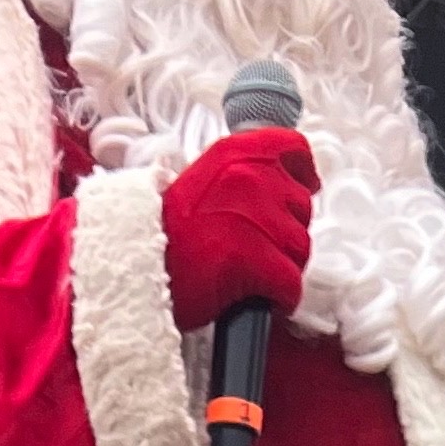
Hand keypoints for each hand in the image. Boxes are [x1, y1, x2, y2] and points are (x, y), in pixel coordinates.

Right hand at [159, 130, 315, 328]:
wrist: (138, 266)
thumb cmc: (171, 235)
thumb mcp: (205, 181)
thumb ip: (244, 174)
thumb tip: (286, 183)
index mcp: (235, 152)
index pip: (292, 148)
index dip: (304, 172)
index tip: (306, 187)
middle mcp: (249, 177)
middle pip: (302, 208)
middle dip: (287, 232)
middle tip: (259, 248)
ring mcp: (254, 218)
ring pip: (300, 248)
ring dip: (284, 266)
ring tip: (254, 274)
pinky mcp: (254, 261)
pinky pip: (291, 283)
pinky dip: (283, 297)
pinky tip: (263, 297)